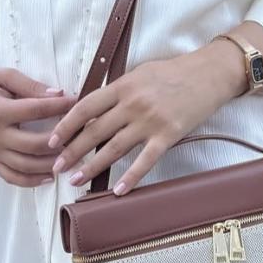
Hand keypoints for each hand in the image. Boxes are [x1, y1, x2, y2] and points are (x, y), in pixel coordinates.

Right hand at [0, 60, 76, 186]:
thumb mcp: (4, 75)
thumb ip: (31, 86)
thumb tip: (59, 94)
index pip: (35, 110)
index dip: (59, 106)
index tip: (77, 101)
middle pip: (33, 144)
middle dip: (60, 141)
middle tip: (80, 135)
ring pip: (25, 166)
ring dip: (50, 164)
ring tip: (71, 157)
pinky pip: (11, 176)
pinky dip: (31, 181)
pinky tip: (50, 176)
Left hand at [47, 41, 244, 195]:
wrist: (210, 74)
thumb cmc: (175, 72)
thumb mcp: (140, 73)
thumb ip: (118, 90)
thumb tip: (93, 108)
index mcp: (123, 86)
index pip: (85, 107)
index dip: (65, 125)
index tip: (52, 140)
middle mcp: (133, 104)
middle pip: (94, 132)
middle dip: (71, 151)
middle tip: (56, 167)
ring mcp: (150, 121)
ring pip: (114, 149)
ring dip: (92, 167)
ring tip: (75, 181)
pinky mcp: (168, 135)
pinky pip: (145, 161)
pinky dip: (131, 177)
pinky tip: (118, 191)